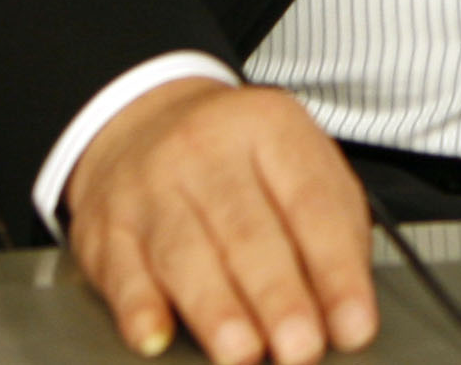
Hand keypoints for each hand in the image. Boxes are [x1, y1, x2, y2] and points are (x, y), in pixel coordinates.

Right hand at [62, 78, 378, 363]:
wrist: (143, 118)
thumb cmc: (238, 159)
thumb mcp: (298, 163)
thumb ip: (333, 229)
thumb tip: (347, 314)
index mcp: (270, 128)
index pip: (311, 203)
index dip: (335, 270)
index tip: (353, 325)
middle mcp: (206, 151)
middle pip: (247, 232)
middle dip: (278, 297)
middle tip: (300, 348)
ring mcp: (151, 187)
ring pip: (184, 252)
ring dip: (216, 309)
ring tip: (242, 353)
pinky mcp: (107, 227)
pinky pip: (122, 269)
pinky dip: (138, 307)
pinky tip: (155, 334)